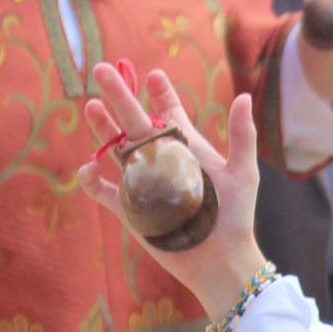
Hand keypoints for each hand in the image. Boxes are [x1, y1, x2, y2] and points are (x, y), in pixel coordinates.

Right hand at [81, 64, 264, 318]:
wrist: (222, 262)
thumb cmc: (236, 218)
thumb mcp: (242, 173)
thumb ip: (241, 135)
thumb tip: (244, 96)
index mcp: (187, 148)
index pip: (169, 113)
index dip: (160, 93)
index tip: (153, 75)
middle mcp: (161, 161)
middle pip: (135, 123)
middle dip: (120, 96)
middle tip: (102, 70)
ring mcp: (143, 184)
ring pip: (115, 150)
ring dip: (102, 129)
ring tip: (90, 106)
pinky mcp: (130, 210)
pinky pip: (104, 192)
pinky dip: (92, 181)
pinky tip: (88, 168)